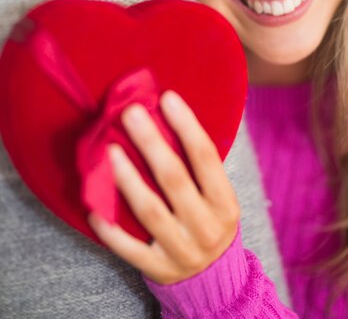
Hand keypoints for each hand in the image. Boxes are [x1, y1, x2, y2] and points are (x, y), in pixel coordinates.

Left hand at [88, 90, 239, 284]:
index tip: (167, 98)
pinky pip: (129, 249)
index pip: (206, 157)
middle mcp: (206, 226)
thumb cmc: (209, 219)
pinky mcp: (159, 269)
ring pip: (150, 211)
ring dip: (128, 178)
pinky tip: (94, 208)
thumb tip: (165, 115)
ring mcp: (182, 250)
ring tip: (109, 151)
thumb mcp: (217, 195)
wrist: (214, 277)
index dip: (187, 125)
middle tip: (131, 113)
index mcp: (225, 202)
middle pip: (174, 179)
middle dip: (151, 143)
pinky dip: (110, 229)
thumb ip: (198, 165)